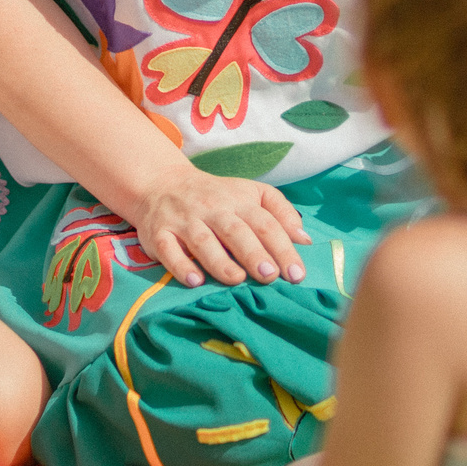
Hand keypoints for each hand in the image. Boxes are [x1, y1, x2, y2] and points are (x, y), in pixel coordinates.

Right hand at [128, 167, 309, 288]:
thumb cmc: (217, 196)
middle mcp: (213, 208)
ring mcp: (185, 220)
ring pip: (202, 241)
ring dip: (220, 261)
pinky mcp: (159, 233)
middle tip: (270, 276)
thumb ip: (281, 213)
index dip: (282, 248)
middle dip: (254, 253)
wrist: (163, 183)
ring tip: (237, 280)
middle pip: (236, 231)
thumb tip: (306, 241)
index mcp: (240, 200)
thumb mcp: (251, 193)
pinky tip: (195, 282)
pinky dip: (181, 266)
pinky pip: (168, 250)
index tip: (296, 274)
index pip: (266, 223)